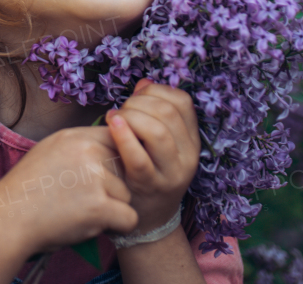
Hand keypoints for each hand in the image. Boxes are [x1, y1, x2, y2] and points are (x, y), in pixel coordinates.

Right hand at [0, 125, 138, 257]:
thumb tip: (110, 145)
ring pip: (127, 194)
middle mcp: (86, 151)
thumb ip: (79, 147)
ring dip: (113, 208)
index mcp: (74, 136)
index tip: (104, 176)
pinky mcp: (99, 207)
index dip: (114, 160)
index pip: (116, 138)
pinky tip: (95, 227)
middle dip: (113, 187)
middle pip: (125, 167)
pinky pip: (129, 218)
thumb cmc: (25, 191)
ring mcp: (94, 178)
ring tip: (83, 214)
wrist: (7, 220)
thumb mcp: (48, 152)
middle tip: (88, 200)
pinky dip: (116, 228)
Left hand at [104, 78, 199, 236]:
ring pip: (157, 131)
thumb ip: (153, 112)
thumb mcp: (158, 143)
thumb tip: (144, 83)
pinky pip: (139, 157)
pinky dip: (124, 136)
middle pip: (167, 112)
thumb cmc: (146, 171)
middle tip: (121, 112)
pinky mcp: (149, 186)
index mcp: (192, 140)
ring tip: (114, 119)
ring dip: (130, 117)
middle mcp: (187, 156)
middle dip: (138, 103)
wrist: (146, 219)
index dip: (156, 91)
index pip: (182, 101)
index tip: (137, 97)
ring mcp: (170, 173)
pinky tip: (111, 125)